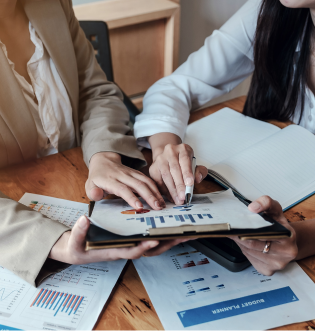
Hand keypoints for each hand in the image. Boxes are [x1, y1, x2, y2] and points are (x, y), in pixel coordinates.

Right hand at [49, 216, 188, 263]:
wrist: (77, 251)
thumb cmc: (77, 248)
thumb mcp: (75, 242)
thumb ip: (79, 232)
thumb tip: (84, 219)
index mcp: (115, 251)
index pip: (132, 250)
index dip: (144, 245)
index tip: (155, 238)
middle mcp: (126, 249)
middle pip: (151, 249)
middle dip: (168, 242)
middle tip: (185, 235)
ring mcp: (131, 245)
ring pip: (154, 244)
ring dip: (170, 238)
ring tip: (186, 231)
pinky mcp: (132, 240)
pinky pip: (150, 237)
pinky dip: (162, 233)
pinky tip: (170, 225)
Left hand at [86, 152, 164, 209]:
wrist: (104, 161)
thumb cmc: (97, 177)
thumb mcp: (89, 185)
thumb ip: (93, 192)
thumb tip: (97, 195)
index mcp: (110, 180)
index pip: (122, 189)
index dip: (131, 197)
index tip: (139, 206)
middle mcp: (123, 175)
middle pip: (138, 184)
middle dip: (149, 196)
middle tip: (157, 207)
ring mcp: (131, 173)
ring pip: (146, 181)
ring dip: (155, 192)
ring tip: (162, 204)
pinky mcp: (138, 173)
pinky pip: (148, 179)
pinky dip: (156, 188)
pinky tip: (161, 197)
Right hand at [148, 133, 207, 203]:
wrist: (168, 157)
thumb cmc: (183, 163)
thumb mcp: (194, 164)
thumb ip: (200, 171)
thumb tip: (198, 178)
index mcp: (182, 149)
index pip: (185, 160)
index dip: (187, 172)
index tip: (190, 183)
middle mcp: (170, 151)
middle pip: (174, 169)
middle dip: (179, 185)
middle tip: (183, 196)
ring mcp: (160, 159)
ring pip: (165, 175)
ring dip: (172, 190)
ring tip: (178, 199)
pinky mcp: (153, 168)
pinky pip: (158, 181)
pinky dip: (165, 190)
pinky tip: (170, 197)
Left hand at [229, 196, 297, 275]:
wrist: (287, 240)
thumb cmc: (279, 224)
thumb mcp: (274, 209)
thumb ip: (265, 202)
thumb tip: (253, 207)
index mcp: (288, 237)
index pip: (262, 233)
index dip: (246, 229)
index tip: (234, 225)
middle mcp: (285, 253)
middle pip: (252, 244)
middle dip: (239, 235)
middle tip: (229, 228)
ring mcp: (276, 264)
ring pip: (248, 252)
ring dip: (240, 242)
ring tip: (237, 233)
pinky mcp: (267, 270)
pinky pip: (249, 259)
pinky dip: (244, 250)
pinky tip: (245, 243)